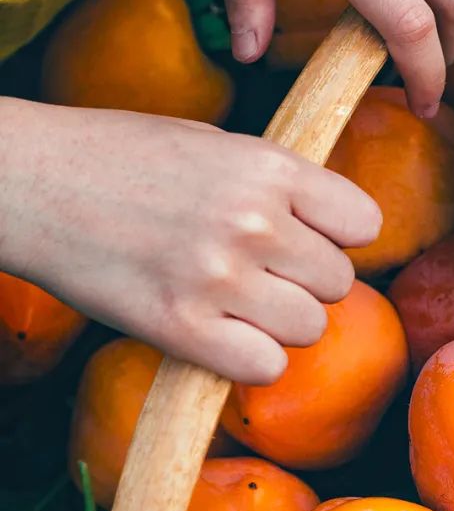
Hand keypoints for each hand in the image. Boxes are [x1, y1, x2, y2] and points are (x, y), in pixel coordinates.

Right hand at [0, 99, 380, 383]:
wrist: (27, 180)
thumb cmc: (114, 156)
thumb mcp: (210, 143)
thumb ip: (273, 183)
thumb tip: (329, 225)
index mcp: (267, 166)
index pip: (363, 224)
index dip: (339, 238)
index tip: (307, 240)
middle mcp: (253, 221)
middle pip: (339, 284)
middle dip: (304, 284)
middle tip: (257, 276)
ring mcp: (218, 277)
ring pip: (309, 329)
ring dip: (279, 326)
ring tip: (234, 305)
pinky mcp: (180, 327)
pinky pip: (264, 367)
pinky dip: (249, 360)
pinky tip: (218, 337)